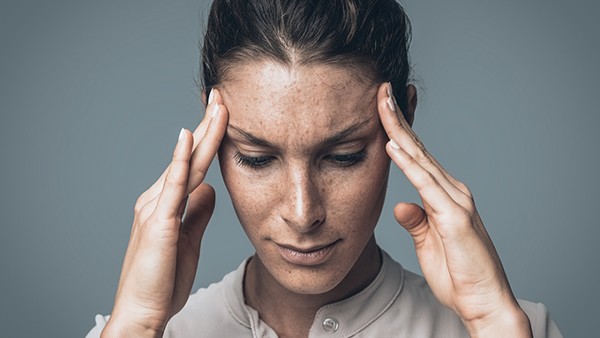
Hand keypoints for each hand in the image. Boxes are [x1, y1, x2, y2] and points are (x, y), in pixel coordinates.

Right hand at [102, 89, 228, 336]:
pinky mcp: (159, 222)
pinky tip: (187, 136)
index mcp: (167, 203)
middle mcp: (159, 199)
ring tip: (218, 105)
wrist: (143, 311)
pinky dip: (180, 159)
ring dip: (203, 132)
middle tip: (222, 95)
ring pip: (186, 163)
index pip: (194, 163)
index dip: (210, 138)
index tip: (224, 114)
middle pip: (190, 155)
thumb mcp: (189, 240)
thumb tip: (210, 188)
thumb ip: (198, 213)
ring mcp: (157, 208)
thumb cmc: (162, 280)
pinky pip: (173, 186)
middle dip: (209, 124)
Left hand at [377, 83, 530, 336]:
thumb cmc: (457, 274)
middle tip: (380, 90)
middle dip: (397, 118)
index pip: (416, 156)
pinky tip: (393, 147)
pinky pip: (426, 186)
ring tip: (382, 103)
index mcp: (443, 195)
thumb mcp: (428, 243)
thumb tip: (400, 205)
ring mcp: (455, 201)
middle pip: (418, 148)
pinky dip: (409, 165)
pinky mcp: (455, 217)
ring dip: (399, 130)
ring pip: (421, 158)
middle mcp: (451, 191)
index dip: (399, 131)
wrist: (483, 301)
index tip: (382, 107)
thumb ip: (416, 221)